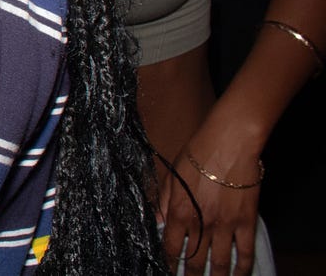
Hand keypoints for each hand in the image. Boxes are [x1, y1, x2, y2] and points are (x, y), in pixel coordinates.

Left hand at [160, 132, 260, 275]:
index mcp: (179, 212)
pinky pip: (245, 252)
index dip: (168, 262)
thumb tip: (157, 222)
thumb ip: (165, 202)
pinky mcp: (246, 222)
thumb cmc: (197, 153)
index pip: (171, 247)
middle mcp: (201, 223)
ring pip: (219, 262)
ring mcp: (225, 225)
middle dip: (189, 275)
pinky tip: (239, 275)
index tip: (167, 270)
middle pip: (194, 259)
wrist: (229, 142)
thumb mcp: (173, 175)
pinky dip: (243, 268)